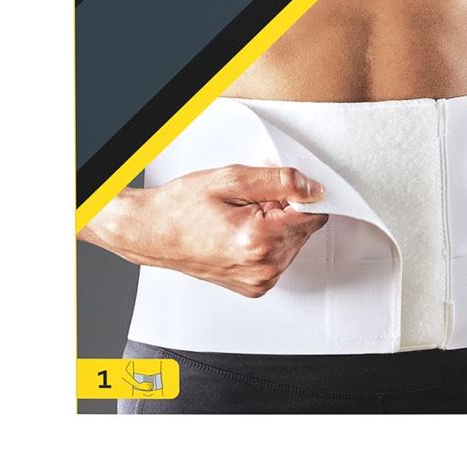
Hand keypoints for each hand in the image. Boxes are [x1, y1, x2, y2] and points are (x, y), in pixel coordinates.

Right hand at [79, 165, 327, 297]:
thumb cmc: (182, 208)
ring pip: (294, 243)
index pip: (312, 214)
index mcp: (258, 240)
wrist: (154, 232)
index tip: (285, 185)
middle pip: (304, 229)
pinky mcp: (256, 286)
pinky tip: (243, 230)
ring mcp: (259, 281)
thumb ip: (280, 181)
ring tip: (244, 215)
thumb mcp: (232, 179)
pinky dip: (269, 241)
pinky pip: (280, 257)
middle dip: (286, 208)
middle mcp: (263, 267)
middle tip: (253, 199)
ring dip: (278, 224)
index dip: (300, 193)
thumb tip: (313, 188)